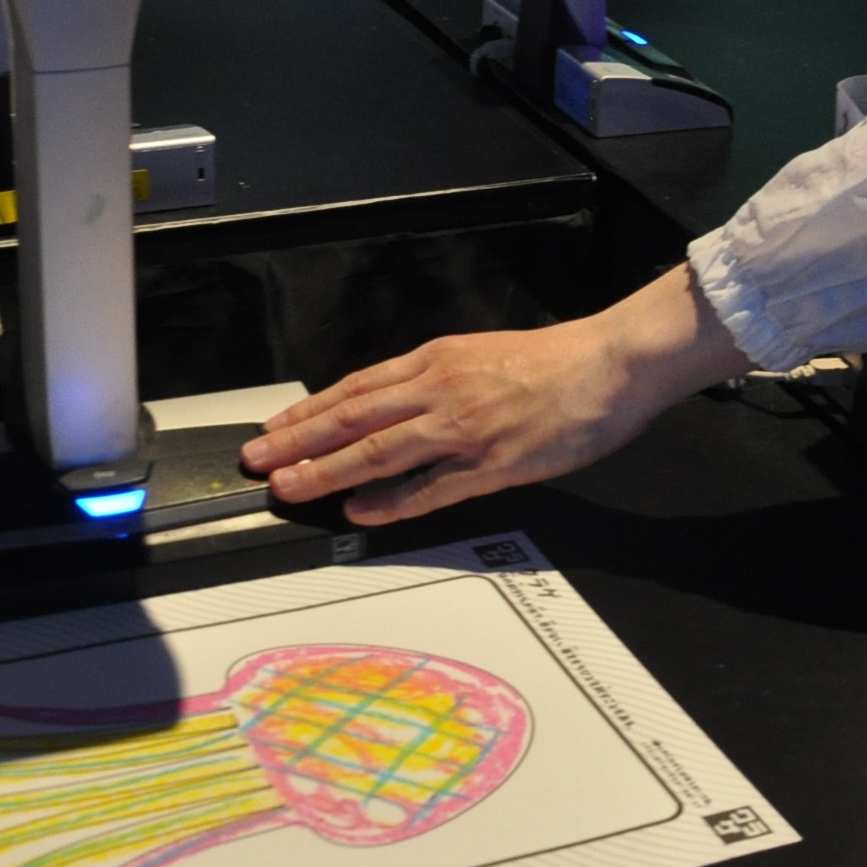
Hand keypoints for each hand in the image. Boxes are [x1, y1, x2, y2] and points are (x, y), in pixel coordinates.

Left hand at [239, 266, 748, 524]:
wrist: (611, 362)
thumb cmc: (556, 361)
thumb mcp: (482, 355)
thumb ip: (438, 380)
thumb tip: (394, 404)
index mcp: (436, 361)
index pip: (356, 388)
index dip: (308, 411)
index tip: (273, 428)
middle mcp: (440, 391)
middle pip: (353, 417)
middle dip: (297, 440)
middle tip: (255, 460)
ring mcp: (464, 430)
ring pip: (379, 451)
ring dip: (327, 470)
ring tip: (288, 486)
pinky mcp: (493, 465)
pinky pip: (432, 488)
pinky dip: (391, 500)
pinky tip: (360, 511)